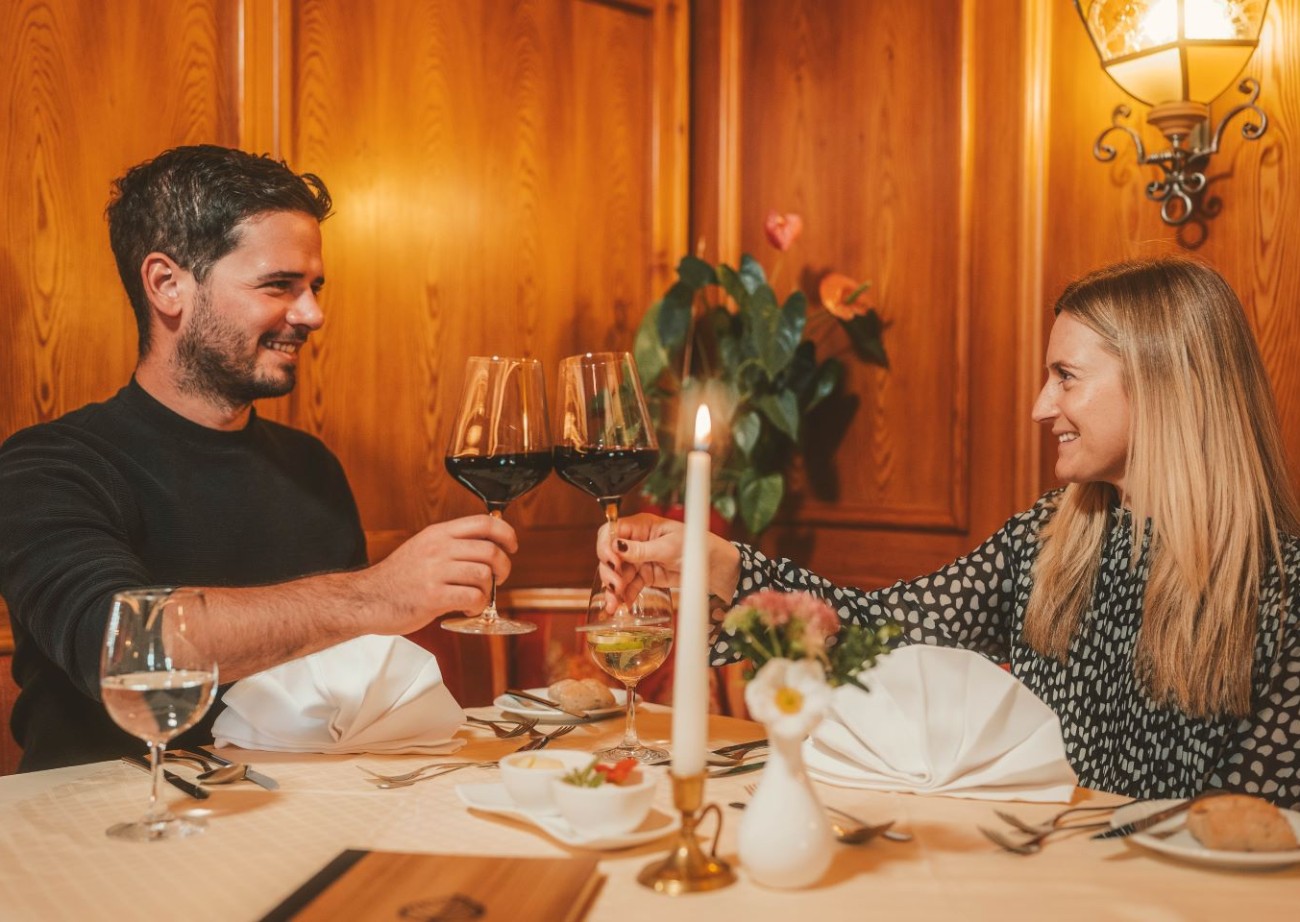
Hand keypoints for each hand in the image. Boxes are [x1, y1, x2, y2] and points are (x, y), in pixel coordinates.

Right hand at [371, 514, 517, 631]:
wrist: (367, 599)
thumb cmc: (398, 578)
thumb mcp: (423, 548)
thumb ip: (451, 545)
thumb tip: (487, 547)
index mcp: (438, 534)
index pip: (483, 523)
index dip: (506, 533)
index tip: (512, 546)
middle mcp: (438, 549)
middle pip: (490, 550)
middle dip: (503, 567)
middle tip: (498, 579)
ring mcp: (435, 572)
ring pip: (484, 575)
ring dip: (488, 590)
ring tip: (476, 597)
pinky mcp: (433, 597)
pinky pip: (472, 598)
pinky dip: (477, 606)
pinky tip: (466, 609)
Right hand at [597, 513, 740, 611]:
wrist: (713, 565)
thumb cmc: (694, 545)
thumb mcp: (668, 546)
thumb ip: (642, 549)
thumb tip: (616, 547)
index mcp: (640, 526)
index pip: (611, 531)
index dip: (606, 546)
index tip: (612, 562)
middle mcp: (635, 541)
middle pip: (610, 555)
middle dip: (609, 572)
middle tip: (615, 586)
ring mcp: (638, 560)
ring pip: (616, 573)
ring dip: (613, 589)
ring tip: (614, 604)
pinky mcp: (644, 576)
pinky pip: (629, 586)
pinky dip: (625, 596)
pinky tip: (623, 606)